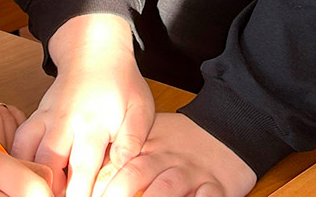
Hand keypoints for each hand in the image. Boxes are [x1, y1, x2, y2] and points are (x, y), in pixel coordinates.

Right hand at [12, 15, 154, 196]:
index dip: (78, 194)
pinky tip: (28, 172)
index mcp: (93, 124)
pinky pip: (19, 141)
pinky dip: (20, 159)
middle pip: (47, 164)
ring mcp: (46, 117)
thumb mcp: (139, 110)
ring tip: (41, 188)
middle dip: (50, 189)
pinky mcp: (36, 114)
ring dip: (31, 174)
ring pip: (26, 153)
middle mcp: (64, 122)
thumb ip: (131, 142)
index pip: (82, 169)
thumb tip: (122, 170)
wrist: (95, 50)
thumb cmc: (120, 81)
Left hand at [91, 113, 255, 196]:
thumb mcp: (153, 138)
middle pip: (137, 174)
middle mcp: (166, 158)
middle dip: (117, 193)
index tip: (86, 193)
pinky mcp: (216, 186)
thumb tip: (90, 177)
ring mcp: (191, 172)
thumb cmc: (183, 140)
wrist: (229, 126)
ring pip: (167, 187)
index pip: (117, 163)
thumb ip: (125, 154)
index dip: (100, 183)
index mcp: (147, 146)